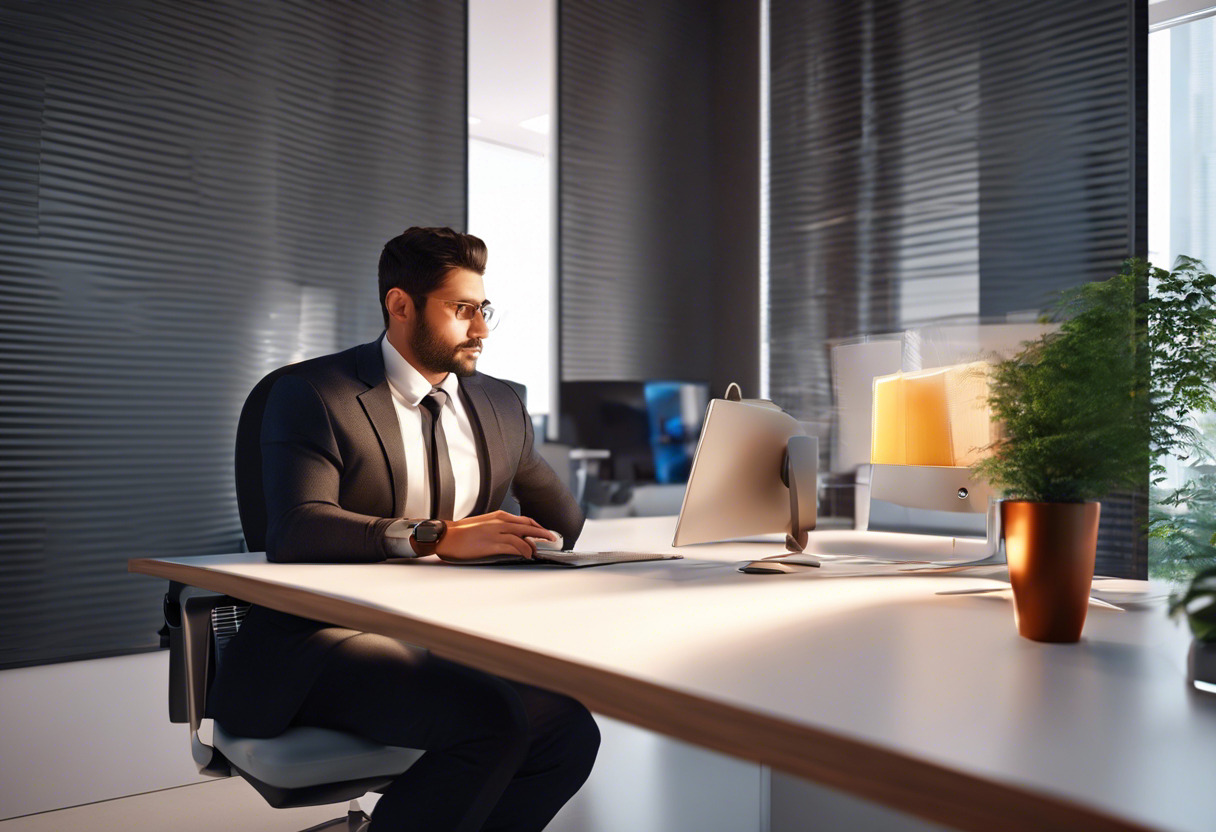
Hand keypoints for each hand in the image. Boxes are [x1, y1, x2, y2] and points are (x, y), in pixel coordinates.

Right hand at [435, 511, 557, 561]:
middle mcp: (499, 522)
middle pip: (528, 526)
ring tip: (538, 552)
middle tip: (553, 539)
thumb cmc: (462, 532)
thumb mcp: (484, 523)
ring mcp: (496, 533)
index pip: (525, 520)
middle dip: (543, 533)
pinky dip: (523, 551)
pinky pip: (513, 547)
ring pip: (523, 537)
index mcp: (499, 516)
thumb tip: (513, 535)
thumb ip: (500, 527)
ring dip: (533, 545)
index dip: (538, 526)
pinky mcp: (491, 544)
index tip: (546, 532)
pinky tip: (527, 555)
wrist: (446, 536)